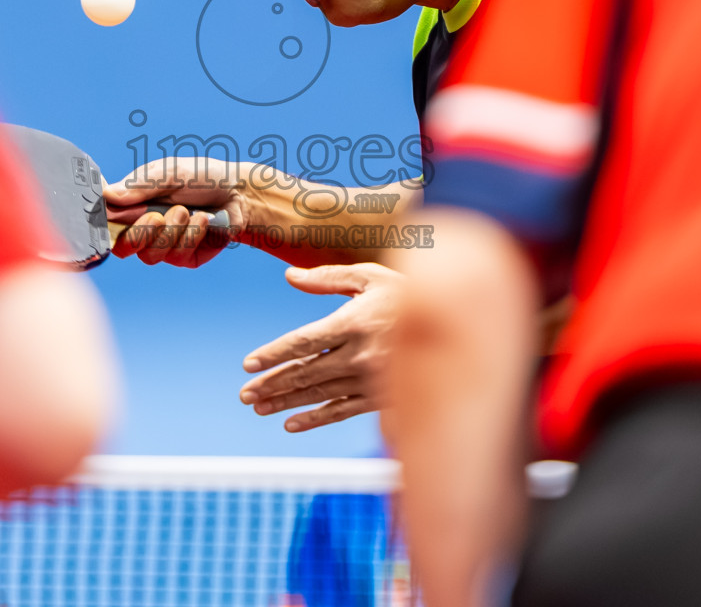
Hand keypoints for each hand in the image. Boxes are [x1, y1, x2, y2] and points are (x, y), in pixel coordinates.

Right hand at [105, 158, 257, 267]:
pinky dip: (190, 236)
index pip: (106, 222)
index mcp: (133, 205)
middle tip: (156, 217)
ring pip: (150, 255)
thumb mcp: (169, 172)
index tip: (117, 217)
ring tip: (188, 212)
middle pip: (122, 248)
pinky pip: (176, 256)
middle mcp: (144, 227)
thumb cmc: (202, 177)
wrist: (238, 193)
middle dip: (139, 234)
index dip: (106, 225)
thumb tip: (107, 194)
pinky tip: (202, 220)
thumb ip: (139, 185)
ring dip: (171, 232)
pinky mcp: (184, 257)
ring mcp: (163, 244)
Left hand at [239, 264, 402, 432]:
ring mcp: (371, 378)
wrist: (456, 322)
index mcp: (353, 321)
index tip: (248, 363)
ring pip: (320, 394)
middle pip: (306, 372)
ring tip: (259, 407)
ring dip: (286, 402)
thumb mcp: (370, 276)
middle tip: (244, 394)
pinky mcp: (382, 395)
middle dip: (272, 383)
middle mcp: (360, 354)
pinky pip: (344, 410)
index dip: (273, 353)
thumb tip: (289, 275)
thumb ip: (327, 277)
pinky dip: (317, 419)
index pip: (303, 341)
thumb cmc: (407, 291)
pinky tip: (291, 424)